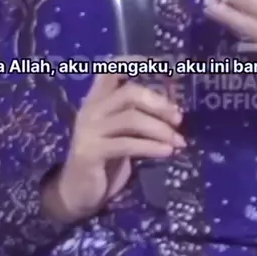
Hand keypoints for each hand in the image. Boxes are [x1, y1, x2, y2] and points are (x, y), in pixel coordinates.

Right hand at [41, 67, 184, 223]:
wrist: (77, 192)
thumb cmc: (105, 159)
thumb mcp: (121, 132)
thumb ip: (137, 116)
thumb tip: (174, 108)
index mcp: (97, 99)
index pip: (112, 69)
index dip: (136, 63)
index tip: (163, 66)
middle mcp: (91, 109)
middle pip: (129, 92)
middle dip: (158, 103)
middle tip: (179, 118)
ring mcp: (89, 130)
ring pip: (131, 119)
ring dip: (160, 129)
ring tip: (179, 141)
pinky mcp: (91, 152)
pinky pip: (127, 144)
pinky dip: (152, 147)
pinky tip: (168, 152)